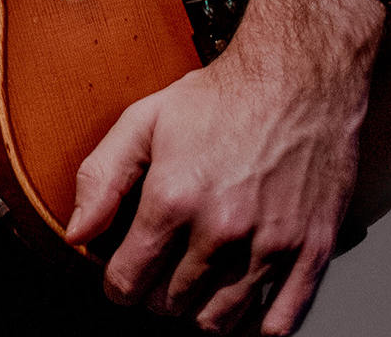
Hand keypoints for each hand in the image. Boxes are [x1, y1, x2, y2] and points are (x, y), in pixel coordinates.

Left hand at [68, 0, 383, 331]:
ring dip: (200, 315)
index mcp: (174, 197)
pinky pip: (282, 321)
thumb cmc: (222, 97)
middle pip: (173, 303)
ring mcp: (270, 244)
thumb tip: (77, 232)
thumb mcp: (143, 121)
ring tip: (195, 292)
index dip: (118, 286)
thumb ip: (101, 177)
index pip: (129, 280)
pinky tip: (243, 315)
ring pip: (222, 320)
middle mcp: (221, 228)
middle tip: (160, 278)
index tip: (122, 280)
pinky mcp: (312, 251)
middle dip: (157, 297)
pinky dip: (257, 330)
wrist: (299, 79)